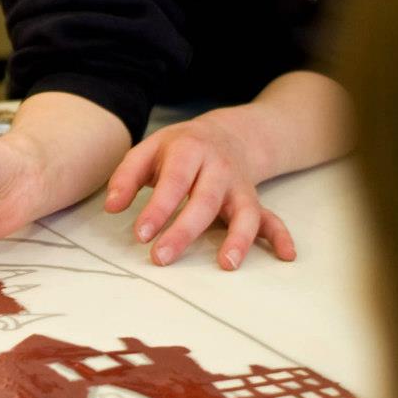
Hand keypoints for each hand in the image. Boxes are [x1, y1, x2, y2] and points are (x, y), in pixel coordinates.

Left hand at [104, 106, 295, 268]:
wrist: (225, 134)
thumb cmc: (180, 148)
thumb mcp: (149, 149)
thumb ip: (127, 176)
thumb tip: (111, 206)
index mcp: (190, 152)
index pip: (173, 182)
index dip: (158, 208)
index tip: (140, 234)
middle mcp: (219, 169)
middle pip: (204, 201)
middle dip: (184, 231)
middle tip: (161, 258)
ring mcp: (240, 186)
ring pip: (244, 212)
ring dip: (239, 238)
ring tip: (227, 264)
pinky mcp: (253, 201)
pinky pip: (272, 218)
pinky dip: (281, 236)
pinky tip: (286, 255)